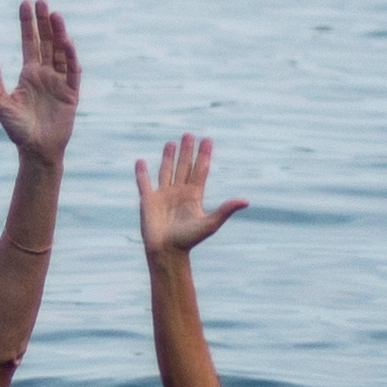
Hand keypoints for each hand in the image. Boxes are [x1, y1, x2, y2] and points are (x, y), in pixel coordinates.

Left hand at [0, 0, 81, 163]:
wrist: (36, 150)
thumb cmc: (16, 129)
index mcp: (28, 74)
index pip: (29, 43)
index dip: (28, 24)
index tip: (26, 4)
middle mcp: (45, 74)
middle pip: (46, 42)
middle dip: (44, 22)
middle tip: (41, 1)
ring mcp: (59, 82)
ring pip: (60, 52)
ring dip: (58, 34)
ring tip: (54, 14)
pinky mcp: (71, 94)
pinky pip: (72, 72)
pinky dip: (70, 57)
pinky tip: (66, 42)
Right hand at [134, 133, 245, 258]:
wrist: (166, 251)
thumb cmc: (189, 240)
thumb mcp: (210, 223)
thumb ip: (225, 210)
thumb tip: (246, 201)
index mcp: (194, 196)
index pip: (200, 170)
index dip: (204, 155)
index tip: (206, 140)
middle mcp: (179, 192)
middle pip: (184, 166)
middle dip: (187, 151)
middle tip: (189, 135)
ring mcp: (163, 195)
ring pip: (166, 171)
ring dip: (168, 157)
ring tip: (171, 143)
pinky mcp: (148, 201)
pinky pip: (144, 183)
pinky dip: (141, 173)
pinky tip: (140, 162)